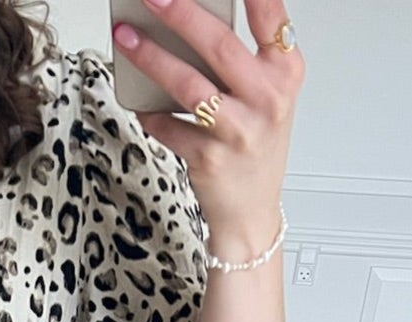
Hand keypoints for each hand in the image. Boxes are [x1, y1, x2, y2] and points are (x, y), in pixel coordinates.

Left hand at [113, 0, 303, 254]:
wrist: (250, 212)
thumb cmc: (255, 145)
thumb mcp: (267, 95)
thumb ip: (245, 56)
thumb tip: (190, 17)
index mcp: (286, 71)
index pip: (271, 15)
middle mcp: (267, 99)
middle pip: (219, 44)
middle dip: (179, 14)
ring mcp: (239, 131)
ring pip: (188, 85)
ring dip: (151, 58)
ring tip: (125, 38)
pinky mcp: (209, 159)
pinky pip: (168, 126)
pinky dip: (149, 113)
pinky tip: (141, 103)